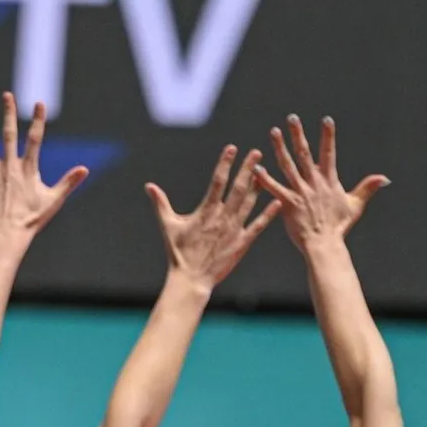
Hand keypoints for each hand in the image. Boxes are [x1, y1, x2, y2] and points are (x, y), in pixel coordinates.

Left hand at [0, 92, 88, 237]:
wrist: (8, 235)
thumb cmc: (33, 219)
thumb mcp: (54, 200)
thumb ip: (68, 182)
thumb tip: (85, 169)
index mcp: (28, 169)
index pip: (35, 139)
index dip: (37, 120)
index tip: (39, 103)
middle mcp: (10, 167)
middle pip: (9, 135)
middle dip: (8, 114)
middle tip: (7, 95)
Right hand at [146, 145, 281, 289]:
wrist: (192, 279)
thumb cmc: (178, 252)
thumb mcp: (168, 225)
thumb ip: (160, 203)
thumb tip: (149, 186)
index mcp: (206, 210)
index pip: (218, 180)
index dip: (225, 163)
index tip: (232, 148)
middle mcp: (222, 217)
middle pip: (238, 187)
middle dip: (248, 168)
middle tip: (257, 152)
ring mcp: (234, 229)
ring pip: (249, 203)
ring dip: (258, 186)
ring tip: (266, 170)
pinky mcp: (242, 243)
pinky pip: (257, 225)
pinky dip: (268, 214)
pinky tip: (278, 202)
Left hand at [254, 115, 388, 251]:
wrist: (325, 244)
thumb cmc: (339, 227)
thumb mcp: (355, 205)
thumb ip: (367, 188)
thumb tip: (384, 178)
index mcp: (329, 181)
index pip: (329, 153)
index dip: (328, 136)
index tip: (326, 120)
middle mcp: (314, 183)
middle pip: (305, 154)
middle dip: (298, 135)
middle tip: (292, 118)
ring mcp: (300, 192)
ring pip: (288, 165)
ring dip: (280, 148)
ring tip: (273, 132)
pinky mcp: (288, 203)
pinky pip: (274, 188)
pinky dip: (264, 178)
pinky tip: (256, 167)